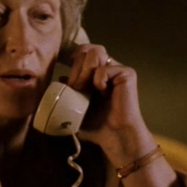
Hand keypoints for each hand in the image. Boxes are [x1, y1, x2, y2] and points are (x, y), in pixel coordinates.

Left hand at [66, 44, 155, 165]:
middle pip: (87, 49)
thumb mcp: (75, 109)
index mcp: (96, 73)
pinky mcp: (127, 74)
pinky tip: (101, 92)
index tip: (65, 73)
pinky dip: (99, 78)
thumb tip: (59, 79)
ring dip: (85, 69)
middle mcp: (107, 67)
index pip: (83, 52)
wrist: (114, 136)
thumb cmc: (97, 126)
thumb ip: (67, 94)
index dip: (73, 58)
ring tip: (82, 87)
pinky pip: (105, 68)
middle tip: (73, 87)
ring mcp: (117, 69)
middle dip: (76, 67)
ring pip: (96, 52)